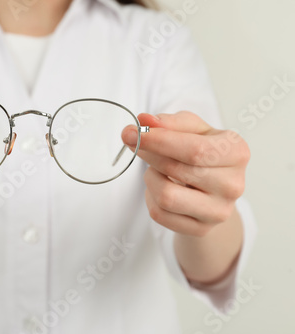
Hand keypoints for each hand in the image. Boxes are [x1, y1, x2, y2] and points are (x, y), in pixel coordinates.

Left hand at [122, 111, 249, 236]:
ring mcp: (219, 211)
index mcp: (237, 153)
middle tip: (132, 142)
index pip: (194, 150)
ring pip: (166, 197)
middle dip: (148, 154)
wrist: (213, 190)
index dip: (158, 141)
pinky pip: (160, 214)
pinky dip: (150, 198)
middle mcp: (233, 184)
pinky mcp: (201, 229)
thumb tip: (145, 121)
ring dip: (150, 178)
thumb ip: (170, 123)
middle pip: (176, 170)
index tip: (131, 133)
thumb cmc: (202, 153)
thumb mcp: (193, 129)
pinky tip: (159, 188)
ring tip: (155, 169)